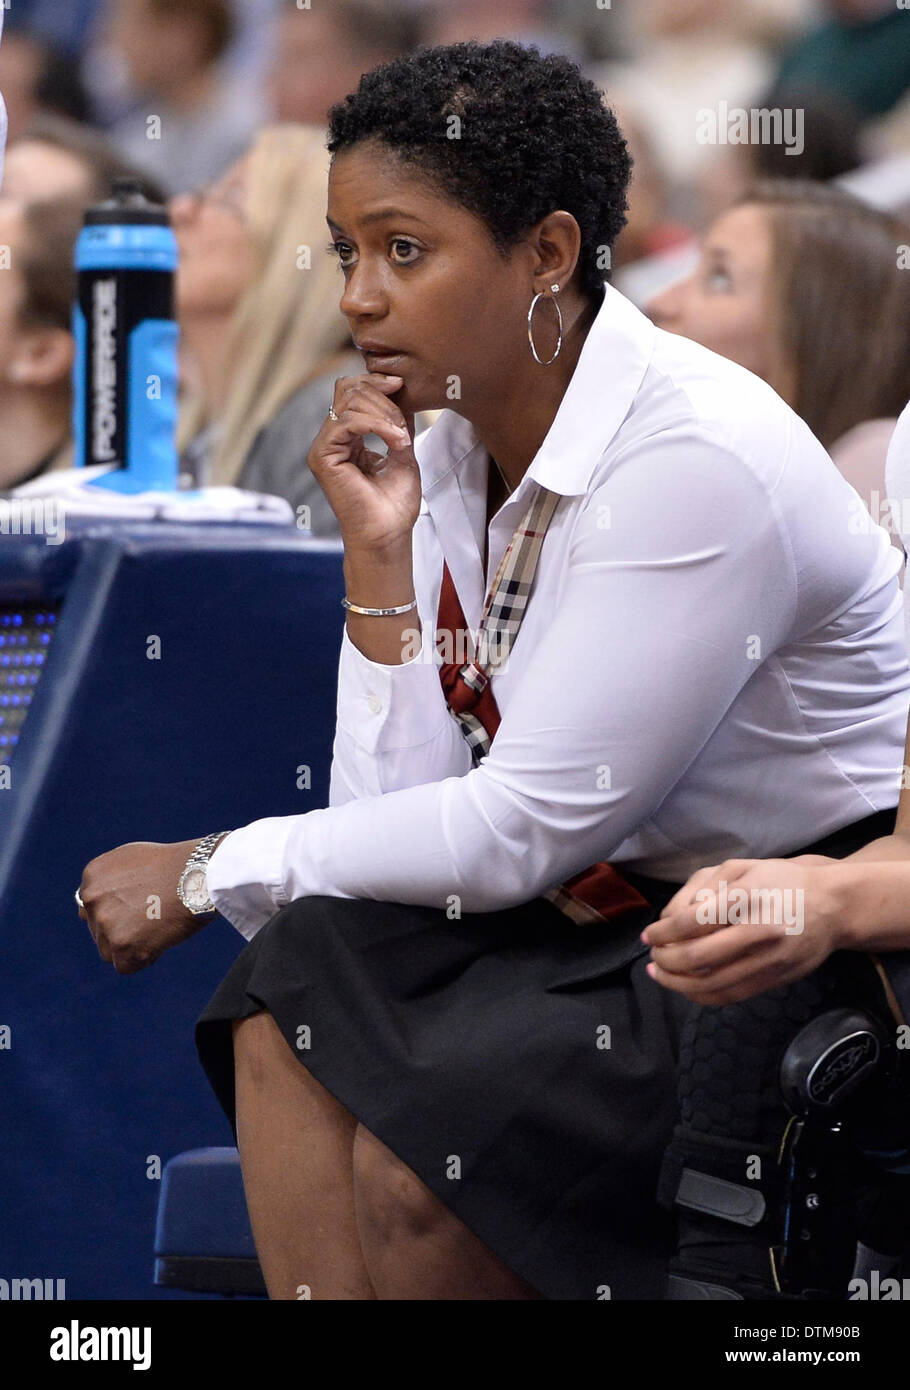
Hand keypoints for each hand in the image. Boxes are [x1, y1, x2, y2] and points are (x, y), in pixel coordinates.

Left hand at [78, 839, 213, 973]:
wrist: (201, 872)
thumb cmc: (176, 865)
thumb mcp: (132, 860)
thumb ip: (108, 882)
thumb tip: (84, 912)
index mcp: (93, 877)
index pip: (93, 910)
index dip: (120, 913)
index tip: (141, 908)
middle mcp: (92, 898)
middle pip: (100, 932)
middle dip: (124, 930)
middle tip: (154, 918)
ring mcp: (107, 922)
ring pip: (109, 951)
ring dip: (132, 947)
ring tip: (159, 928)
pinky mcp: (123, 945)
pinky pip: (126, 966)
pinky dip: (144, 959)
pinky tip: (161, 938)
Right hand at [307, 372, 421, 553]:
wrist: (388, 534)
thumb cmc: (395, 503)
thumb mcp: (402, 451)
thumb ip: (398, 422)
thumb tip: (400, 390)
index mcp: (347, 437)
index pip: (352, 392)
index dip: (376, 382)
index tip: (402, 385)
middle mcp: (332, 439)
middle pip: (348, 390)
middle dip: (382, 397)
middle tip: (404, 422)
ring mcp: (324, 447)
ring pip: (348, 402)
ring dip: (384, 414)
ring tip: (402, 438)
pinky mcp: (322, 457)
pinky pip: (346, 422)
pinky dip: (377, 425)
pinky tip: (396, 441)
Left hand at [640, 857, 846, 1004]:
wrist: (831, 906)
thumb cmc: (779, 882)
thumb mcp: (738, 868)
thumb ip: (700, 889)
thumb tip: (668, 918)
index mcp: (746, 898)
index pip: (691, 922)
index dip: (662, 933)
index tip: (649, 935)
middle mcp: (758, 932)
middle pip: (698, 958)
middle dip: (666, 960)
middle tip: (653, 956)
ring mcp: (769, 961)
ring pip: (712, 984)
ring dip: (677, 983)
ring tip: (660, 974)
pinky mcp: (775, 980)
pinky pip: (730, 996)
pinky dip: (701, 996)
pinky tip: (685, 987)